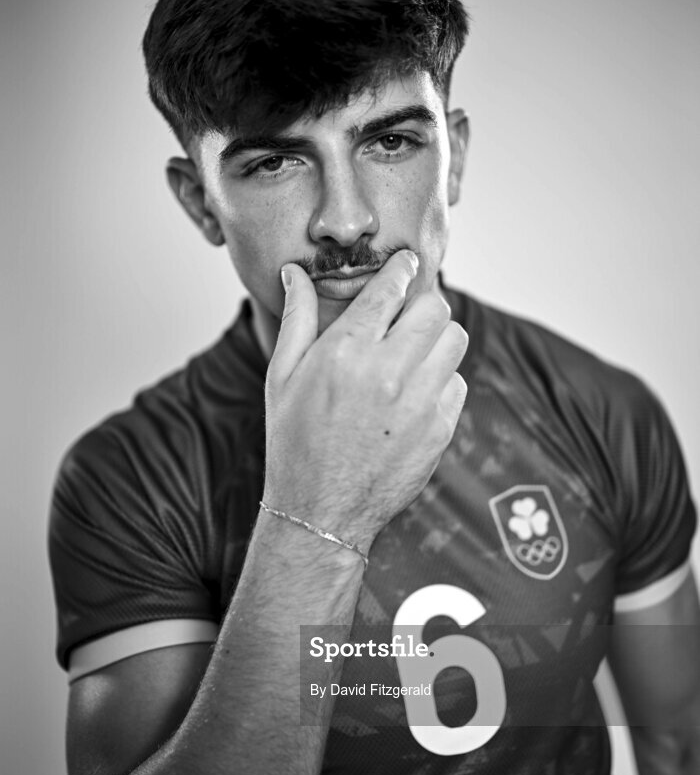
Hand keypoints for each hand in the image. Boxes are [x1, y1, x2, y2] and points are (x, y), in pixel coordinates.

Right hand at [263, 250, 467, 550]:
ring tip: (412, 354)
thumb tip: (295, 273)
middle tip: (406, 315)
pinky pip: (457, 384)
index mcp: (346, 351)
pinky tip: (413, 395)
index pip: (392, 286)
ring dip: (436, 339)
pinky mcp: (440, 430)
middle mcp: (388, 371)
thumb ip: (297, 318)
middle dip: (421, 303)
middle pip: (435, 307)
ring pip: (455, 340)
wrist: (320, 510)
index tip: (404, 265)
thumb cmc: (294, 441)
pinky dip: (440, 382)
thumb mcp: (283, 376)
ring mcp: (419, 402)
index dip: (401, 268)